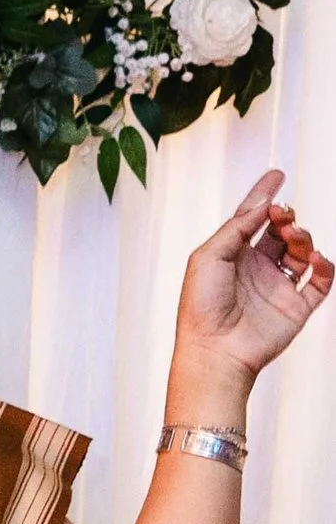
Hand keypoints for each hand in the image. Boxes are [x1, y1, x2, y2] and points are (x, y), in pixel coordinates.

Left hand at [167, 168, 329, 419]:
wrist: (214, 350)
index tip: (277, 174)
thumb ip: (235, 228)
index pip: (252, 219)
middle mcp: (256, 270)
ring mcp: (277, 287)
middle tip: (282, 214)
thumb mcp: (209, 257)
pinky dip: (324, 265)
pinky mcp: (296, 307)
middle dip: (286, 216)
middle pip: (280, 231)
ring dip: (302, 237)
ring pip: (302, 251)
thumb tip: (262, 204)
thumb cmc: (201, 307)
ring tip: (294, 237)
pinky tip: (315, 259)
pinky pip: (321, 281)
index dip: (264, 196)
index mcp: (232, 257)